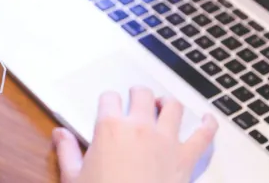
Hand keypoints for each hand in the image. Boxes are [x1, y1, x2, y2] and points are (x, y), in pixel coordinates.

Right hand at [53, 87, 217, 182]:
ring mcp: (166, 141)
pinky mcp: (186, 159)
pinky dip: (208, 124)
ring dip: (168, 103)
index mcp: (110, 128)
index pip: (109, 98)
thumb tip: (59, 134)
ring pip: (173, 107)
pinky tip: (208, 120)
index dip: (108, 101)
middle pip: (142, 94)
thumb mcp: (74, 178)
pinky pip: (203, 135)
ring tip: (164, 104)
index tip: (109, 105)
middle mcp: (140, 128)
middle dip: (138, 94)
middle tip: (136, 98)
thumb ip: (67, 151)